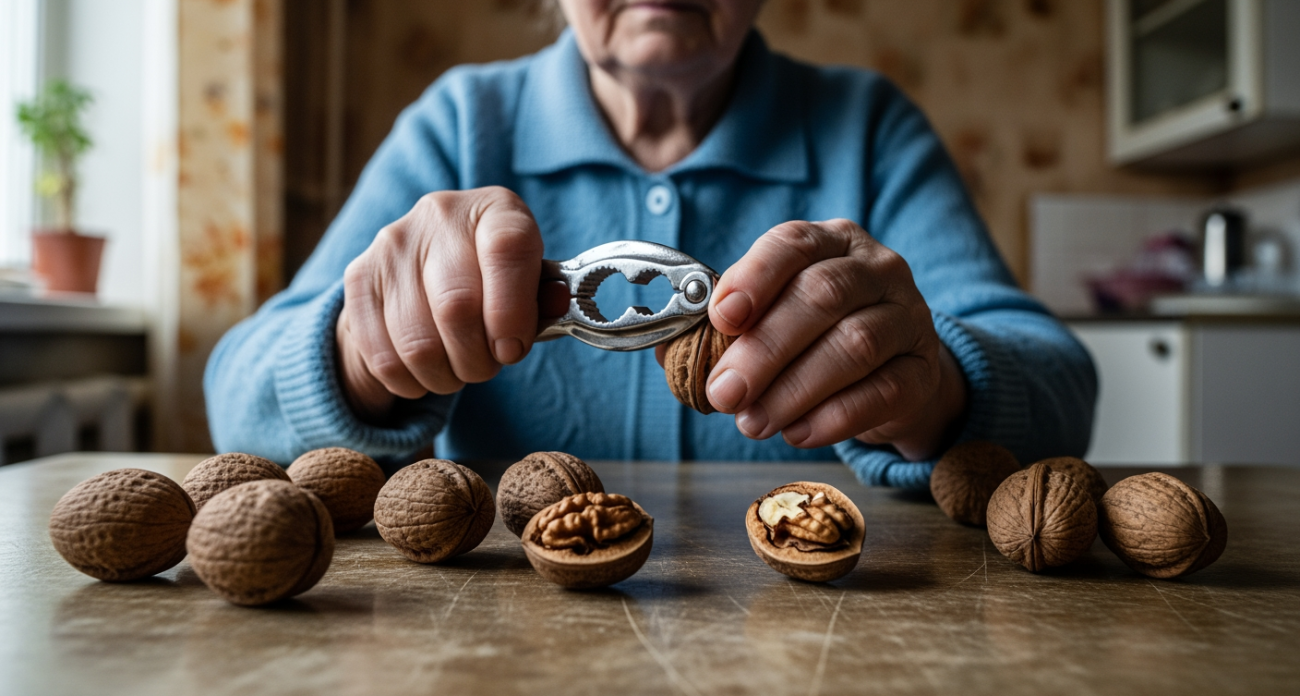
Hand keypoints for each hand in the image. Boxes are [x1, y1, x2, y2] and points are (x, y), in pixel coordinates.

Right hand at [336, 187, 558, 421]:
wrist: (427, 267)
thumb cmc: (495, 280)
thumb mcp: (529, 281)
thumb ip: (543, 297)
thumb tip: (556, 301)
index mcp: (495, 208)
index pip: (507, 249)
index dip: (512, 312)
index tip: (512, 349)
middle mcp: (440, 215)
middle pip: (456, 307)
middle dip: (479, 358)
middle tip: (487, 366)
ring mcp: (392, 244)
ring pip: (418, 342)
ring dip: (446, 375)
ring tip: (459, 369)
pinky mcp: (359, 278)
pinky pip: (383, 356)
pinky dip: (411, 381)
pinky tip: (426, 372)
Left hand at [692, 219, 966, 458]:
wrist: (892, 372)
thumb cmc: (815, 338)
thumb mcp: (771, 319)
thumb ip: (721, 331)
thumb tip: (669, 353)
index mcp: (830, 242)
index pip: (793, 244)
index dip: (755, 277)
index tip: (721, 318)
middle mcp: (877, 269)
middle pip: (823, 296)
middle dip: (765, 348)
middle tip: (724, 393)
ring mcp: (909, 317)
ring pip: (855, 345)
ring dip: (794, 388)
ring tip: (752, 422)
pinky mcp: (924, 370)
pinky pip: (884, 391)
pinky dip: (834, 416)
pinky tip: (797, 432)